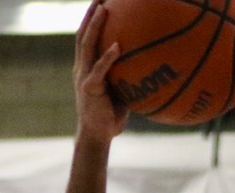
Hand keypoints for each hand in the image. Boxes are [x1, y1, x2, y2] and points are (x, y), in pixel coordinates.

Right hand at [73, 0, 128, 141]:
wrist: (98, 137)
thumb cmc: (112, 116)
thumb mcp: (122, 92)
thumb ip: (129, 76)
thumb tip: (152, 64)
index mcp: (87, 67)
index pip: (88, 37)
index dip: (93, 18)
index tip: (103, 2)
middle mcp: (82, 67)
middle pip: (83, 33)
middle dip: (90, 13)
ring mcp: (83, 76)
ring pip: (86, 45)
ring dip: (94, 26)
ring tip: (103, 9)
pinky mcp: (89, 88)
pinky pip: (99, 69)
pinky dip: (107, 57)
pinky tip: (118, 46)